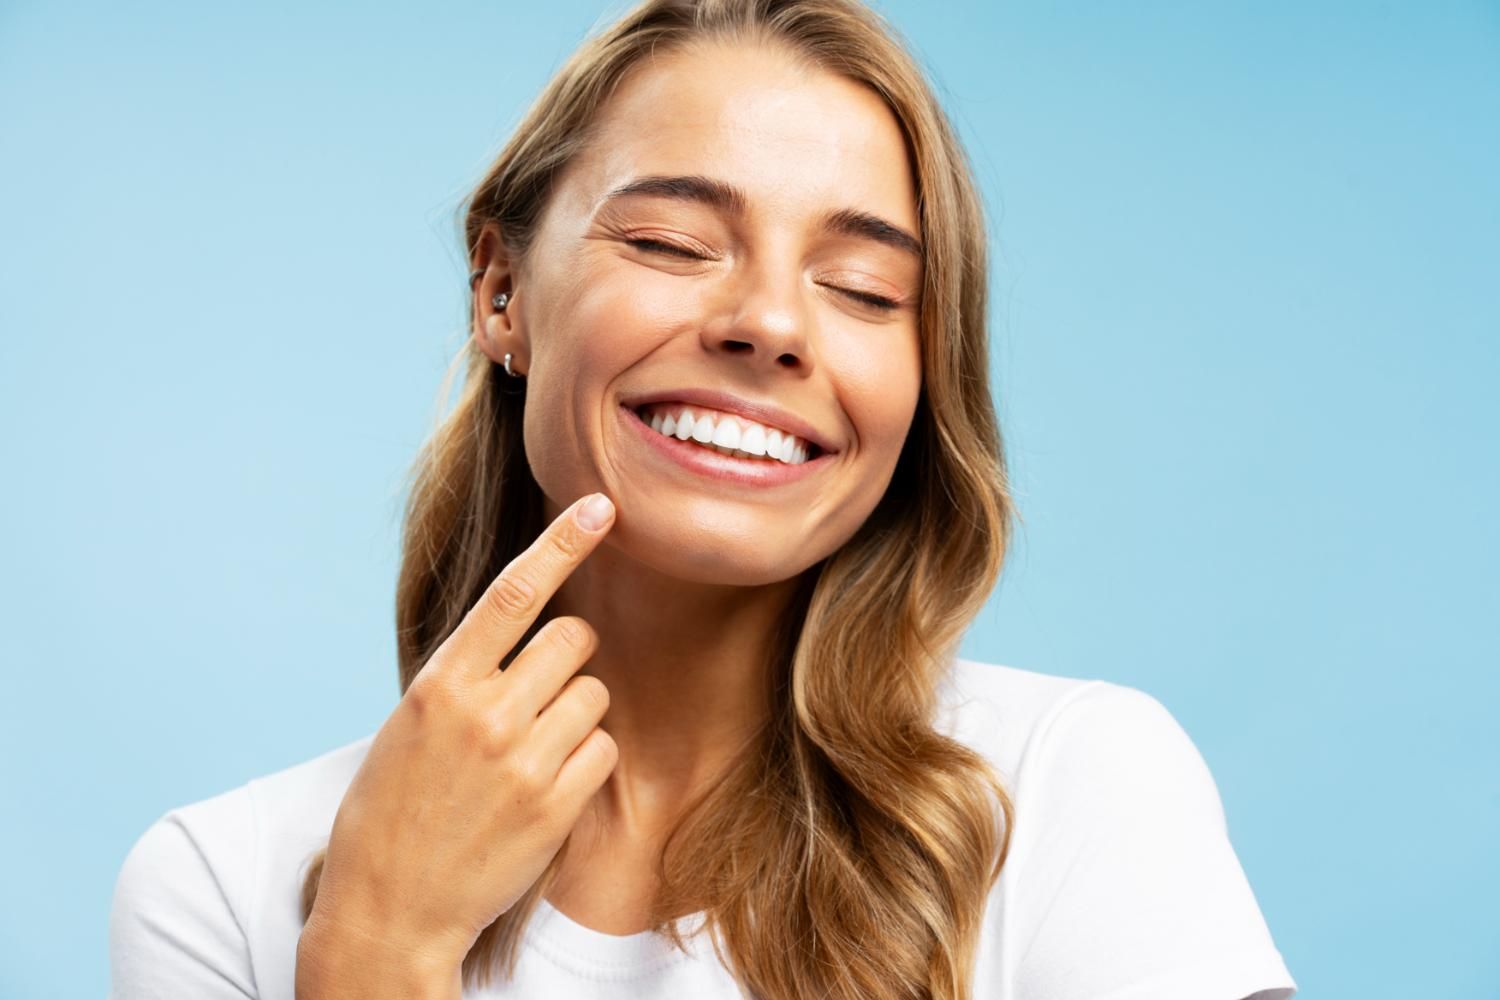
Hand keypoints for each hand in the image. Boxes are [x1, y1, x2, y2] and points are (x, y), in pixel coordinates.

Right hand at [304, 492, 618, 969]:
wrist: (389, 908)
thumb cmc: (393, 808)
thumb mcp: (412, 724)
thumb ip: (467, 674)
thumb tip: (527, 629)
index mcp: (441, 682)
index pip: (515, 590)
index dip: (563, 541)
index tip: (600, 506)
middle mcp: (485, 711)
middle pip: (574, 637)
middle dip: (569, 655)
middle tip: (538, 692)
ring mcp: (523, 759)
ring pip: (594, 692)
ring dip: (575, 711)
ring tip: (530, 751)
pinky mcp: (554, 804)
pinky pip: (603, 748)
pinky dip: (586, 760)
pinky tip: (546, 785)